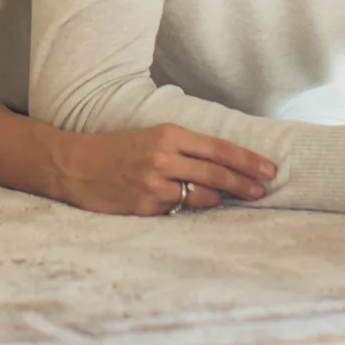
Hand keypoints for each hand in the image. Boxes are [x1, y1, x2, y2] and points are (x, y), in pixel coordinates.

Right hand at [47, 123, 276, 216]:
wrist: (76, 166)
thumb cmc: (118, 149)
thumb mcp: (152, 136)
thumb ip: (185, 147)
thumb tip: (223, 162)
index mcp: (167, 134)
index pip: (219, 148)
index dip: (247, 160)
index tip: (268, 169)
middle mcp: (163, 158)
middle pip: (216, 173)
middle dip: (244, 183)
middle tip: (263, 190)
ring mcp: (154, 185)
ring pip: (202, 195)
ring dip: (220, 198)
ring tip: (230, 199)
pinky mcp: (145, 207)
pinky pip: (179, 210)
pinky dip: (190, 207)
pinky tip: (195, 205)